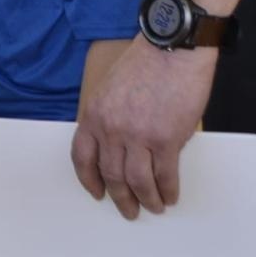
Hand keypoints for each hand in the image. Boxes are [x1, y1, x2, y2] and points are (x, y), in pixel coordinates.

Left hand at [70, 35, 217, 218]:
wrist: (173, 47)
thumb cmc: (146, 62)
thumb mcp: (111, 88)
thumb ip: (109, 116)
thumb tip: (118, 146)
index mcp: (94, 114)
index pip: (82, 157)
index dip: (89, 179)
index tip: (97, 192)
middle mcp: (111, 128)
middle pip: (111, 175)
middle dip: (120, 197)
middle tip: (128, 210)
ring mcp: (138, 135)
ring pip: (138, 182)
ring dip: (146, 199)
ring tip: (154, 206)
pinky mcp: (166, 139)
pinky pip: (165, 175)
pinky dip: (168, 190)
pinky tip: (171, 195)